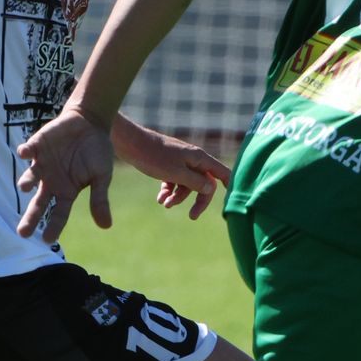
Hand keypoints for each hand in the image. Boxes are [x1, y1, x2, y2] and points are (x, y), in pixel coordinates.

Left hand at [15, 107, 115, 242]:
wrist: (90, 123)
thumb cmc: (97, 151)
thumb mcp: (102, 176)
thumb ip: (99, 198)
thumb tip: (106, 226)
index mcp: (67, 191)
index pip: (58, 214)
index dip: (53, 227)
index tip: (47, 240)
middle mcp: (51, 181)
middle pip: (38, 203)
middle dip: (31, 218)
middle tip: (22, 233)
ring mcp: (42, 164)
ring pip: (30, 177)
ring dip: (27, 181)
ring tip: (26, 187)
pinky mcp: (37, 146)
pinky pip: (28, 151)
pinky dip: (25, 152)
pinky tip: (25, 153)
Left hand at [114, 121, 228, 221]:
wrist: (130, 144)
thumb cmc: (154, 156)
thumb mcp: (177, 173)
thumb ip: (195, 182)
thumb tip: (210, 189)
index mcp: (199, 158)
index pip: (222, 173)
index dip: (228, 186)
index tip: (230, 201)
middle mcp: (193, 159)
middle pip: (204, 183)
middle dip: (198, 200)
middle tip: (192, 216)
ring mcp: (180, 161)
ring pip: (187, 184)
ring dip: (177, 197)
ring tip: (164, 204)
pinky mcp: (168, 164)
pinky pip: (174, 181)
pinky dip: (168, 190)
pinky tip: (160, 198)